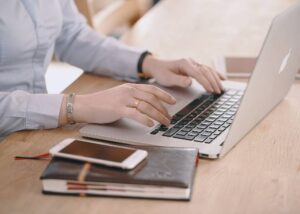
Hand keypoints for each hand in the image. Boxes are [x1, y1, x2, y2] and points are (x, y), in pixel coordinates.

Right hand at [59, 83, 175, 126]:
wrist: (85, 105)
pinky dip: (145, 119)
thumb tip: (146, 105)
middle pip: (152, 99)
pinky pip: (135, 114)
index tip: (173, 102)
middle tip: (170, 118)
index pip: (152, 89)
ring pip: (147, 106)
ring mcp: (123, 99)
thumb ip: (132, 97)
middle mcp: (128, 91)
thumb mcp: (119, 95)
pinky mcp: (118, 109)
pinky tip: (151, 124)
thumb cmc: (102, 103)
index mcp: (130, 87)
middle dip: (164, 109)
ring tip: (165, 123)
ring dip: (159, 116)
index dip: (164, 95)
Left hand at [142, 55, 225, 93]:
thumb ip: (179, 80)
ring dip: (216, 79)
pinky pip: (208, 69)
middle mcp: (191, 62)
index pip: (198, 73)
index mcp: (184, 63)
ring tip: (222, 89)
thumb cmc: (161, 72)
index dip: (205, 82)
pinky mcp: (195, 66)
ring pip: (208, 70)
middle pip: (206, 71)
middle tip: (219, 92)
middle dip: (213, 82)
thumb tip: (190, 82)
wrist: (157, 65)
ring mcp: (194, 63)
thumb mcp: (167, 79)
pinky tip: (223, 79)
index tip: (211, 90)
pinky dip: (216, 74)